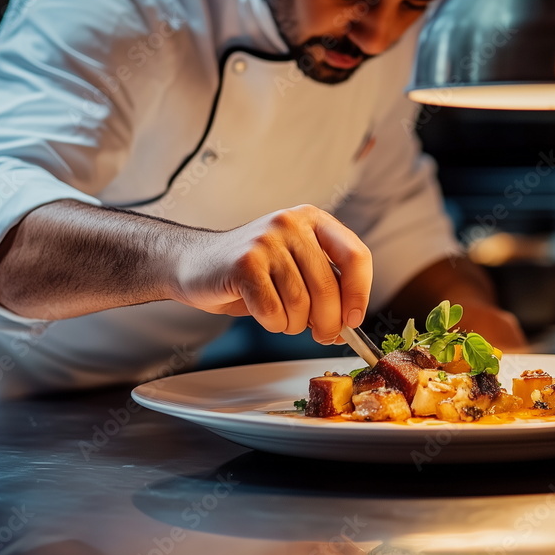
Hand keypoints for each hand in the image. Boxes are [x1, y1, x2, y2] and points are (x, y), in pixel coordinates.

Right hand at [172, 205, 372, 343]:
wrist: (195, 264)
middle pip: (329, 287)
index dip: (360, 294)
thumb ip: (324, 286)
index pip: (356, 256)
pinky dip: (273, 324)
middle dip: (328, 322)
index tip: (354, 319)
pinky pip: (273, 311)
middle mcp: (291, 223)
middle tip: (321, 335)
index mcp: (313, 220)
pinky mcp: (244, 264)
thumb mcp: (296, 267)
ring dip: (295, 325)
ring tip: (283, 319)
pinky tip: (264, 315)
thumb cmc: (252, 271)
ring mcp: (266, 241)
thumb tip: (348, 325)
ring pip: (301, 304)